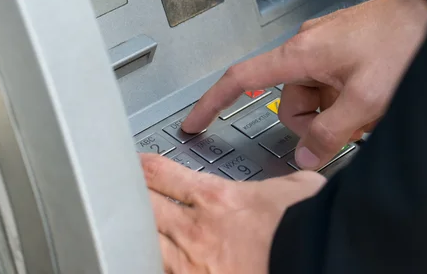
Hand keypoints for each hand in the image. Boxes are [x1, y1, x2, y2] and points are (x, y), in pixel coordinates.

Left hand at [140, 153, 325, 273]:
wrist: (310, 256)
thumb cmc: (304, 227)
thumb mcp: (298, 189)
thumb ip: (284, 180)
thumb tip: (294, 179)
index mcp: (215, 198)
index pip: (159, 173)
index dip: (138, 165)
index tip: (131, 164)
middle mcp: (194, 229)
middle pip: (140, 205)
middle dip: (126, 194)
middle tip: (116, 189)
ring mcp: (189, 262)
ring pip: (140, 240)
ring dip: (131, 230)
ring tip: (122, 225)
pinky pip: (157, 270)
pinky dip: (150, 261)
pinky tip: (142, 257)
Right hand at [182, 0, 426, 168]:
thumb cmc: (403, 42)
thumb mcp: (366, 99)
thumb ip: (330, 133)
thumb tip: (304, 157)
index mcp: (301, 54)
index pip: (242, 79)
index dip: (213, 102)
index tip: (196, 122)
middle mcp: (306, 47)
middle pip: (288, 102)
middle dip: (315, 125)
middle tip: (351, 126)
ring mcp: (324, 48)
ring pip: (313, 99)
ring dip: (336, 113)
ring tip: (371, 109)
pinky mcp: (342, 51)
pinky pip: (330, 86)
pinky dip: (346, 101)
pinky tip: (373, 99)